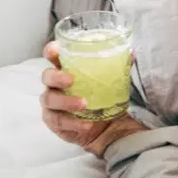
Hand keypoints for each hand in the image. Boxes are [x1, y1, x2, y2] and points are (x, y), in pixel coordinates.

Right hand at [40, 41, 145, 156]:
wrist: (106, 127)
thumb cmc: (104, 97)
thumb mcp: (113, 81)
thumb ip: (120, 67)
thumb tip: (130, 54)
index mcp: (67, 69)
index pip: (53, 56)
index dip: (51, 51)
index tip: (55, 50)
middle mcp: (55, 85)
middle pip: (47, 76)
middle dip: (56, 77)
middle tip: (71, 80)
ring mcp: (52, 104)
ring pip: (50, 99)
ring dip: (66, 102)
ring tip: (84, 104)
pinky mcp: (54, 121)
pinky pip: (58, 121)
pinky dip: (72, 123)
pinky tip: (86, 124)